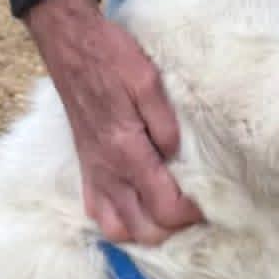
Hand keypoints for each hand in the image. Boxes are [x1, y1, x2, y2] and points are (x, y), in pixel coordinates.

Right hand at [23, 0, 202, 244]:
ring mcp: (93, 173)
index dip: (190, 215)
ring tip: (165, 214)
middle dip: (171, 229)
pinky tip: (136, 207)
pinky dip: (119, 221)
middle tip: (191, 211)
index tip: (207, 204)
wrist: (71, 48)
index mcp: (127, 151)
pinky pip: (98, 213)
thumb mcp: (148, 81)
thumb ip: (165, 124)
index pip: (163, 208)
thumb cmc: (111, 59)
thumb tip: (177, 157)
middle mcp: (107, 171)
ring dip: (144, 231)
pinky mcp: (85, 169)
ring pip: (117, 230)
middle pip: (142, 231)